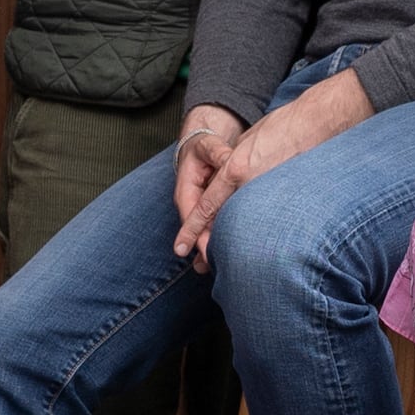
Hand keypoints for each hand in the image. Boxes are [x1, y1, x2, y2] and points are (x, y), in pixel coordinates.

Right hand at [170, 107, 245, 262]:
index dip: (197, 233)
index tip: (206, 249)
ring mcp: (197, 207)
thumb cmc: (205, 146)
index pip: (191, 214)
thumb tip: (227, 158)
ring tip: (216, 269)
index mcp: (187, 188)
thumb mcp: (209, 145)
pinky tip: (224, 258)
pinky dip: (215, 241)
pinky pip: (210, 228)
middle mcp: (189, 201)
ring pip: (203, 231)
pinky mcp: (207, 210)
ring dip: (208, 249)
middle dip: (203, 248)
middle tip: (214, 266)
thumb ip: (217, 152)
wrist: (201, 146)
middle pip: (196, 229)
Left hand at [173, 69, 370, 262]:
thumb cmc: (284, 126)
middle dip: (212, 244)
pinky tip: (260, 245)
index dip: (191, 229)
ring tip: (227, 262)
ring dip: (236, 242)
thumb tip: (224, 178)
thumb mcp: (248, 141)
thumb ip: (233, 162)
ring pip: (246, 225)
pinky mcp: (291, 198)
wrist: (318, 120)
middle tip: (202, 265)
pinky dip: (262, 232)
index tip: (180, 247)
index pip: (206, 207)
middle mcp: (250, 184)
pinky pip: (270, 220)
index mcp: (235, 169)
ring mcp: (271, 193)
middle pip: (224, 222)